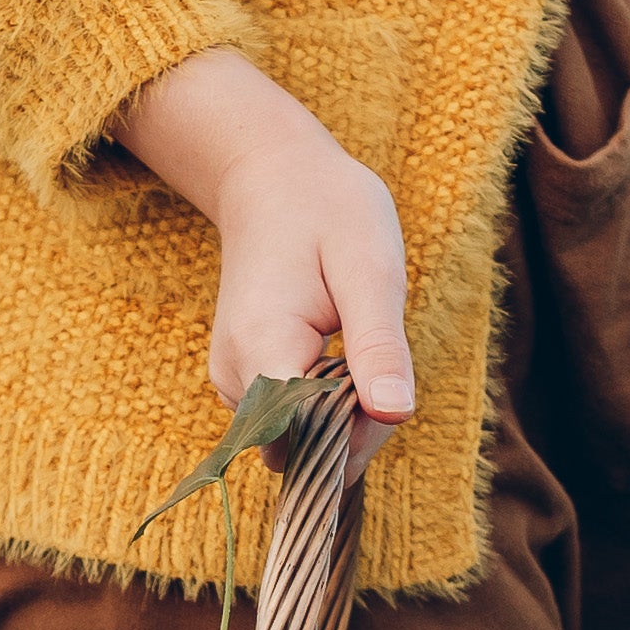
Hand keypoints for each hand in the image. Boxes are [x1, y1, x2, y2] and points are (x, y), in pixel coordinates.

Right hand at [117, 50, 412, 450]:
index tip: (384, 387)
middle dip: (353, 428)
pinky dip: (324, 404)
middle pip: (302, 450)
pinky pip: (290, 422)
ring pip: (297, 441)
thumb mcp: (371, 267)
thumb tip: (396, 413)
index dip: (357, 433)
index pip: (310, 439)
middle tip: (378, 357)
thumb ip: (379, 345)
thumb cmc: (328, 212)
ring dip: (341, 415)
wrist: (271, 179)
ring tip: (354, 343)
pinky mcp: (242, 383)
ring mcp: (232, 383)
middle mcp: (234, 377)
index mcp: (262, 348)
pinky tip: (338, 353)